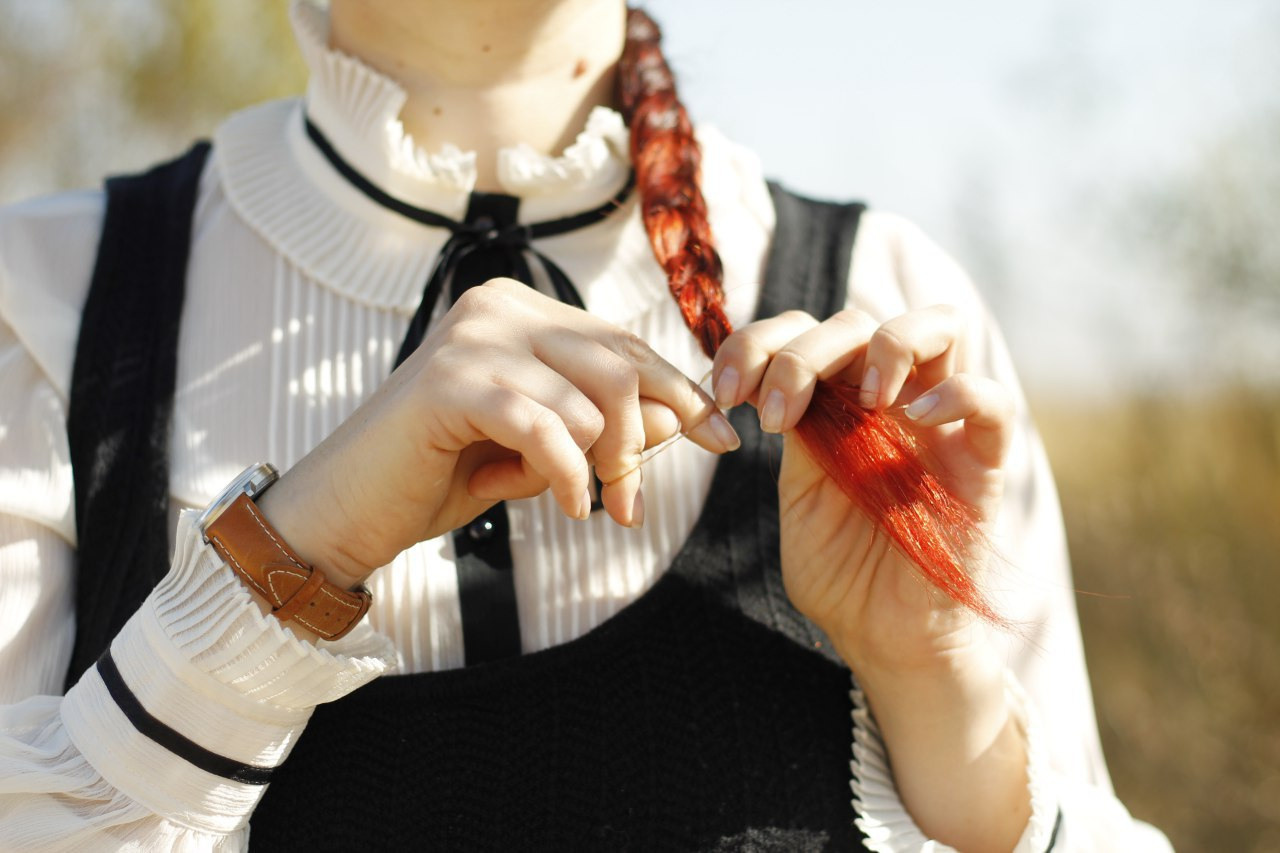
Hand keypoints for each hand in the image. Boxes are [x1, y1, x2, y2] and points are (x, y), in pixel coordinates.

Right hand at [259, 278, 738, 587]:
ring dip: (597, 469)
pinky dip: (566, 475)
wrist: (349, 508)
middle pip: (619, 368)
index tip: (723, 441)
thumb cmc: (446, 474)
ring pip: (589, 402)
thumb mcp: (544, 450)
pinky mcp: (448, 381)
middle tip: (633, 509)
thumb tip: (679, 419)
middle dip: (641, 446)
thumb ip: (605, 429)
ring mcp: (471, 338)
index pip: (625, 346)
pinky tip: (569, 507)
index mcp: (523, 311)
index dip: (680, 393)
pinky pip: (545, 427)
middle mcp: (499, 307)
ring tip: (574, 505)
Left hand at [713, 305, 1028, 850]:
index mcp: (836, 404)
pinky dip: (958, 393)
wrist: (885, 637)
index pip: (803, 331)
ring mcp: (940, 425)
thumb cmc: (841, 573)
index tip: (725, 393)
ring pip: (939, 326)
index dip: (757, 343)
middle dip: (802, 353)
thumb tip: (770, 380)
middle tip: (775, 416)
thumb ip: (797, 435)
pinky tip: (913, 417)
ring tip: (860, 400)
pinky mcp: (983, 463)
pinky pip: (992, 402)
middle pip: (857, 322)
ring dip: (887, 345)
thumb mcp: (800, 496)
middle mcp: (889, 401)